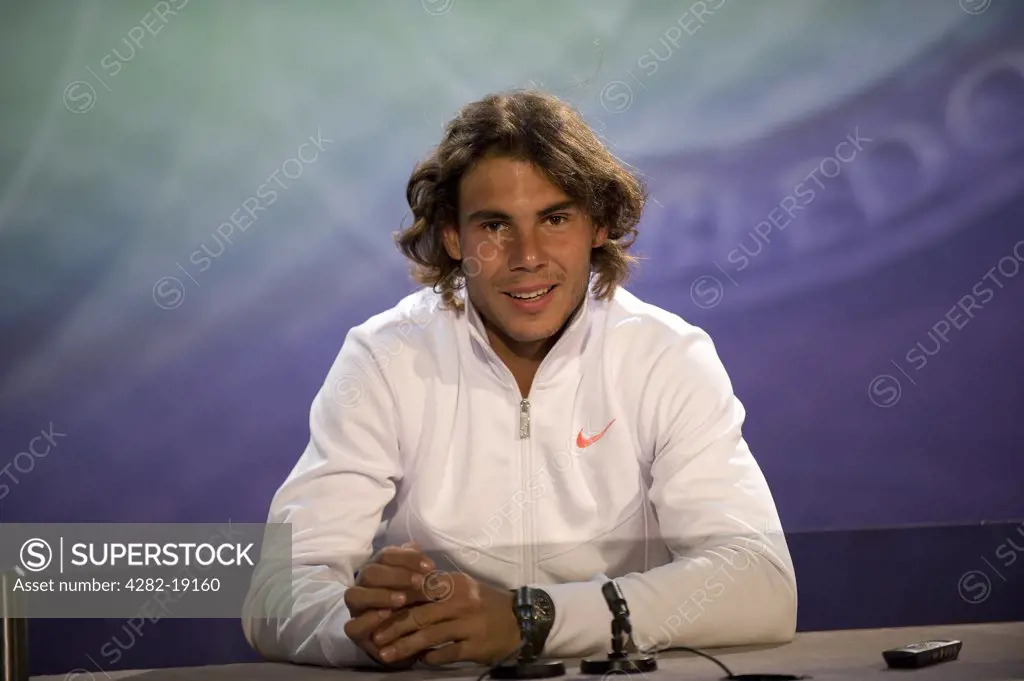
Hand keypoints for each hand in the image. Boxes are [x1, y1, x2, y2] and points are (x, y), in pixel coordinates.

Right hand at [343, 542, 435, 666]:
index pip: (386, 555)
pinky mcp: (355, 631)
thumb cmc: (413, 603)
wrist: (406, 637)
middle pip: (370, 572)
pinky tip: (387, 615)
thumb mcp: (418, 583)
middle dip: (396, 576)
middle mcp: (363, 585)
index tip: (430, 567)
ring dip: (380, 595)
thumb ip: (415, 565)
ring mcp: (356, 608)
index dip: (408, 558)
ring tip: (402, 600)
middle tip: (419, 583)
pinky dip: (369, 619)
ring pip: (354, 595)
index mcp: (378, 569)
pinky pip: (352, 625)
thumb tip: (415, 547)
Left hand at [370, 571, 522, 665]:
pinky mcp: (475, 645)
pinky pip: (447, 653)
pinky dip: (432, 657)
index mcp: (454, 583)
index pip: (418, 591)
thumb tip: (400, 594)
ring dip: (405, 646)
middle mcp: (460, 601)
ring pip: (429, 636)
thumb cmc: (484, 603)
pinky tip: (421, 661)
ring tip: (386, 654)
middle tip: (375, 638)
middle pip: (419, 615)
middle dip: (393, 628)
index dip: (395, 603)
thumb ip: (434, 588)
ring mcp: (468, 624)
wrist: (521, 619)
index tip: (377, 613)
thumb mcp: (461, 587)